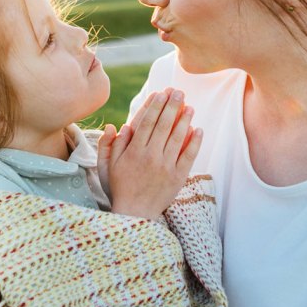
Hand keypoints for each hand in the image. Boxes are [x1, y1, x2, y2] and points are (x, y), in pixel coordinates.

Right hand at [100, 88, 202, 219]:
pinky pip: (188, 156)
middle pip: (163, 125)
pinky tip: (198, 129)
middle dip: (172, 106)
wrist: (135, 213)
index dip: (154, 106)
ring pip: (177, 138)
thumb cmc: (119, 188)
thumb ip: (110, 145)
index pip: (146, 122)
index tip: (160, 93)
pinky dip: (194, 142)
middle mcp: (150, 156)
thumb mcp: (107, 166)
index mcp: (134, 152)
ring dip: (184, 120)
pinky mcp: (177, 177)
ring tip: (190, 106)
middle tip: (179, 92)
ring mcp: (166, 167)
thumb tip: (115, 125)